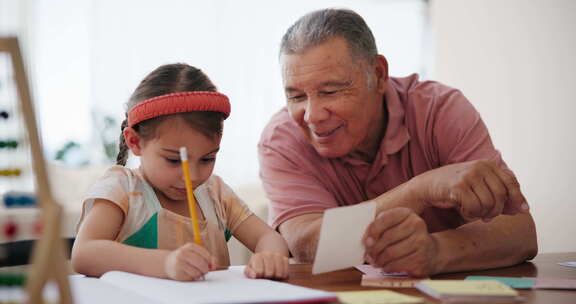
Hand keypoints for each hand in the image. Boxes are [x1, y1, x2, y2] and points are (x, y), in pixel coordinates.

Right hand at [164, 242, 216, 280]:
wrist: (167, 263)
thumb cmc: (186, 258)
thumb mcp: (195, 253)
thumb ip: (208, 258)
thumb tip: (214, 265)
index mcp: (190, 246)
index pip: (205, 254)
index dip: (210, 261)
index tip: (210, 264)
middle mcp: (183, 253)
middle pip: (201, 263)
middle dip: (206, 269)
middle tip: (205, 270)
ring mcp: (179, 263)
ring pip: (197, 272)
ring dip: (200, 274)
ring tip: (196, 272)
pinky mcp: (177, 273)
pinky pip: (191, 277)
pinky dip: (193, 277)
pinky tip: (189, 274)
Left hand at [245, 251, 288, 279]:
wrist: (269, 249)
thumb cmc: (258, 263)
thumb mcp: (250, 266)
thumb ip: (249, 272)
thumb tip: (254, 276)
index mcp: (258, 256)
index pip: (259, 271)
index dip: (259, 276)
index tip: (258, 274)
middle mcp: (268, 254)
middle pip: (270, 273)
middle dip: (267, 277)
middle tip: (265, 274)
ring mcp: (278, 256)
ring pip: (279, 274)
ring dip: (275, 277)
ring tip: (271, 274)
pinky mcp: (285, 259)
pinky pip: (286, 273)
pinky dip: (282, 275)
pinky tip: (277, 272)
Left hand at [363, 208, 436, 276]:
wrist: (430, 251)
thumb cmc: (405, 237)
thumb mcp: (395, 226)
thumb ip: (379, 228)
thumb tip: (367, 242)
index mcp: (407, 213)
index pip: (386, 218)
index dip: (373, 230)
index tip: (367, 240)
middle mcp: (417, 224)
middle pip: (388, 237)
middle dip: (374, 248)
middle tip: (369, 255)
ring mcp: (421, 241)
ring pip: (391, 252)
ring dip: (380, 260)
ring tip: (376, 262)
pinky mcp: (421, 258)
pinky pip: (398, 264)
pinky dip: (388, 267)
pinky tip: (385, 267)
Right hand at [413, 160, 528, 221]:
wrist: (426, 186)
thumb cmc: (454, 187)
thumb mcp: (479, 187)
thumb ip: (499, 195)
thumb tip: (523, 209)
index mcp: (487, 164)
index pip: (511, 182)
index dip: (518, 197)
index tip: (523, 211)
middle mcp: (480, 166)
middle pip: (501, 196)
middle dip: (496, 211)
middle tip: (486, 217)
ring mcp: (469, 175)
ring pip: (489, 204)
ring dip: (481, 214)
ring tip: (471, 210)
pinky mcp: (458, 186)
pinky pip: (475, 208)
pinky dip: (470, 213)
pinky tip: (462, 209)